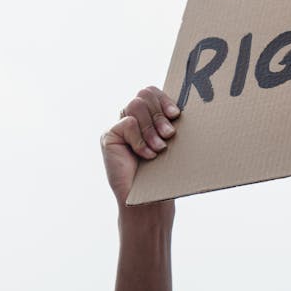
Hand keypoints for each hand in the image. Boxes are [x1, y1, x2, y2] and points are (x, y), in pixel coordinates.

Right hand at [101, 86, 180, 206]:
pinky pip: (128, 124)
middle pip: (143, 95)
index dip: (163, 99)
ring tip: (159, 148)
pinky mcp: (109, 136)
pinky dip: (140, 140)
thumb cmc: (162, 170)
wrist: (148, 199)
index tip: (176, 115)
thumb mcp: (169, 141)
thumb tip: (181, 107)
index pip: (150, 91)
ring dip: (151, 128)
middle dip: (159, 114)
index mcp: (146, 115)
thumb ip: (170, 121)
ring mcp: (119, 126)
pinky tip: (146, 156)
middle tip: (169, 134)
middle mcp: (131, 117)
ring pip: (136, 105)